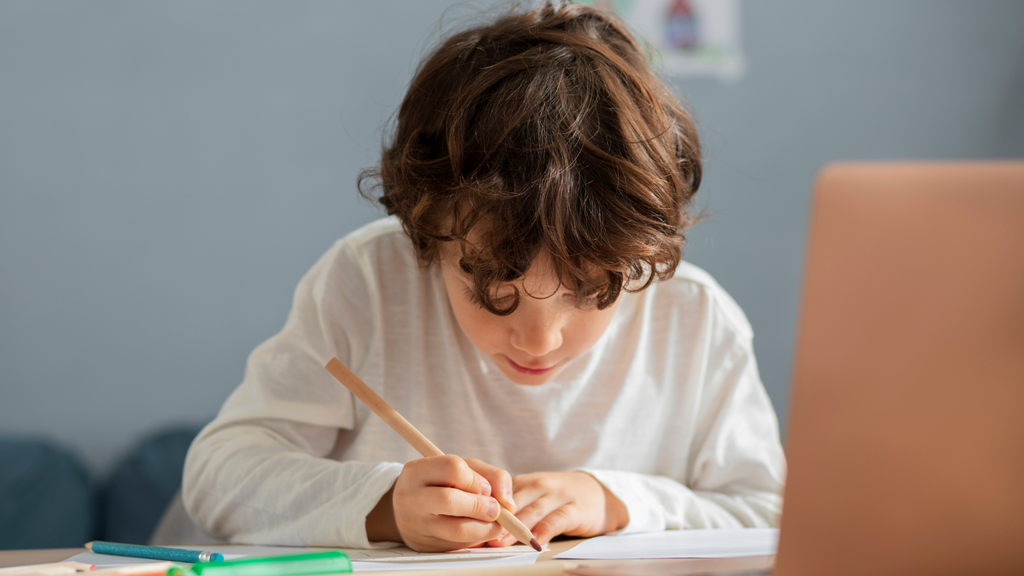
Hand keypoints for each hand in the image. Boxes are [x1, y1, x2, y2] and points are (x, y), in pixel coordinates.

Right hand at [366, 455, 517, 551]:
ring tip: (495, 524)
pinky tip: (481, 532)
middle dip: (481, 506)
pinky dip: (476, 539)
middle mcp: (410, 497)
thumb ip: (491, 476)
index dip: (476, 479)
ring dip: (485, 528)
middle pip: (450, 500)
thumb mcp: (463, 469)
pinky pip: (457, 545)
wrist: (409, 508)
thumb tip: (509, 504)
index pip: (453, 468)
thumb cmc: (442, 483)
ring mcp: (415, 524)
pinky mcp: (424, 545)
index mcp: (417, 470)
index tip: (486, 489)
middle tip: (496, 510)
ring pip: (456, 529)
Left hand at [485, 471, 628, 546]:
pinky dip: (545, 529)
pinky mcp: (575, 508)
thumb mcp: (533, 496)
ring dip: (514, 527)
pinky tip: (536, 540)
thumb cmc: (558, 498)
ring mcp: (557, 496)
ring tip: (498, 541)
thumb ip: (511, 508)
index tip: (467, 525)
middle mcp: (539, 485)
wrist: (598, 493)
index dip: (483, 509)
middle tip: (477, 535)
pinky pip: (558, 519)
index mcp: (524, 482)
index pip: (499, 495)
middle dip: (494, 520)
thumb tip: (477, 527)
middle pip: (512, 503)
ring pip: (532, 511)